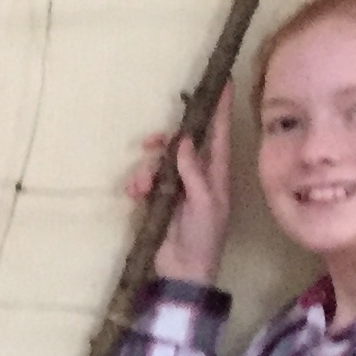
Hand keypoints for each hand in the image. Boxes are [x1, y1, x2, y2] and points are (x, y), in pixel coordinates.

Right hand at [134, 90, 232, 284]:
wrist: (183, 273)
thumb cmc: (202, 239)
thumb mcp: (204, 204)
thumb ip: (195, 173)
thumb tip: (185, 141)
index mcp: (216, 174)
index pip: (220, 134)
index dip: (220, 109)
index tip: (221, 82)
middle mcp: (198, 175)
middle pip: (182, 143)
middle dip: (164, 142)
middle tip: (150, 143)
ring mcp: (177, 187)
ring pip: (159, 161)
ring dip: (146, 169)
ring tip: (140, 187)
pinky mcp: (158, 200)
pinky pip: (145, 180)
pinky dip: (138, 184)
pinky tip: (134, 195)